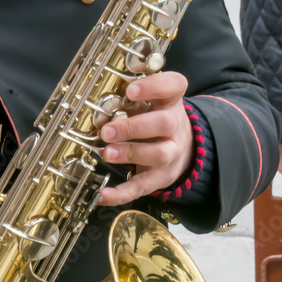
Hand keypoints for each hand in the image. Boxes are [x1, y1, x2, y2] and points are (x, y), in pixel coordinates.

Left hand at [97, 71, 194, 206]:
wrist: (182, 148)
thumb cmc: (154, 120)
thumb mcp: (148, 104)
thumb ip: (127, 104)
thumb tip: (99, 113)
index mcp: (170, 102)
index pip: (173, 86)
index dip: (153, 87)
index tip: (130, 90)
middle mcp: (174, 127)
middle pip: (163, 124)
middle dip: (133, 127)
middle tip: (107, 131)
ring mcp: (171, 153)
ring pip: (158, 154)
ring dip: (130, 153)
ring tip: (107, 153)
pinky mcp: (160, 177)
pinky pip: (142, 186)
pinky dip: (121, 193)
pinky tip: (102, 195)